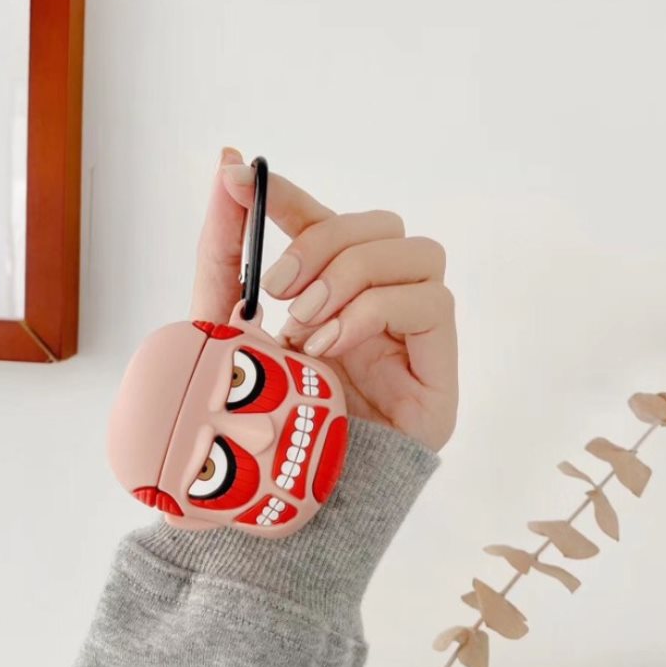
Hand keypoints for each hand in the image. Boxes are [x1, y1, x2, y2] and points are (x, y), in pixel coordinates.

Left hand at [191, 148, 457, 451]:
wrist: (279, 494)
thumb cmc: (255, 415)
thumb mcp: (227, 324)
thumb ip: (225, 252)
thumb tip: (226, 172)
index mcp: (330, 297)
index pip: (328, 223)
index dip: (293, 195)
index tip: (242, 177)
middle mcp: (378, 307)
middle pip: (382, 225)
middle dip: (323, 243)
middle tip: (277, 290)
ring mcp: (413, 335)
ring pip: (416, 252)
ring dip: (349, 278)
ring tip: (306, 328)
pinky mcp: (440, 367)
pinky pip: (431, 301)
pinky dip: (372, 311)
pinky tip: (331, 346)